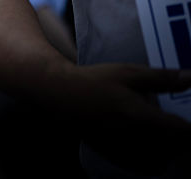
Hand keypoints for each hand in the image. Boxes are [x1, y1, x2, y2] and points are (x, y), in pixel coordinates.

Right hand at [65, 63, 190, 173]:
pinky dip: (154, 160)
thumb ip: (162, 78)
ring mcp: (125, 150)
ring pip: (161, 159)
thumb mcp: (129, 73)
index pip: (183, 131)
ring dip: (169, 148)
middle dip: (180, 136)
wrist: (61, 96)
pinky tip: (151, 146)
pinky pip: (146, 167)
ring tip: (163, 132)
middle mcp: (135, 138)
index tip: (188, 121)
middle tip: (175, 122)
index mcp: (142, 117)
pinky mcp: (116, 156)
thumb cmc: (95, 81)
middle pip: (175, 148)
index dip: (190, 127)